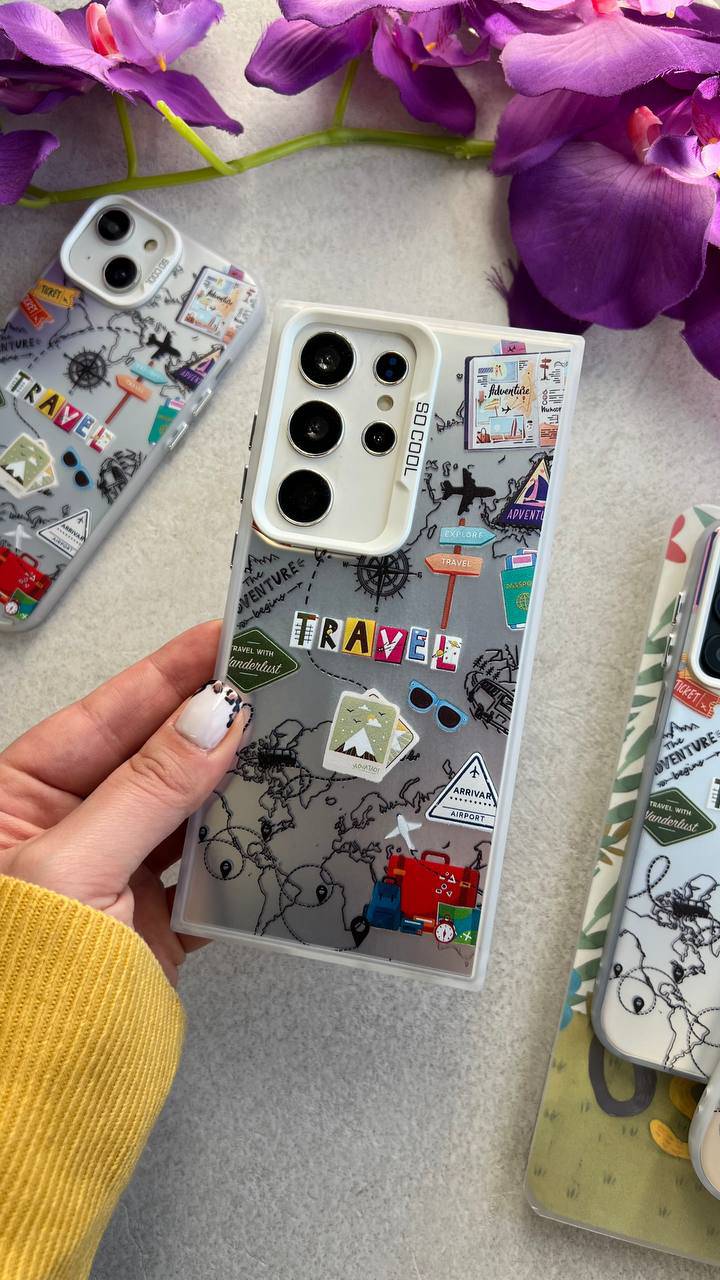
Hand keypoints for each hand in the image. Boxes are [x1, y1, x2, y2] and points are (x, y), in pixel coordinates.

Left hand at [0, 622, 250, 984]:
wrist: (32, 1102)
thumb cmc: (18, 980)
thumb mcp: (74, 866)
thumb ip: (149, 789)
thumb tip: (211, 718)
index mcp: (16, 797)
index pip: (105, 715)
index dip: (168, 673)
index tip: (224, 638)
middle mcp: (65, 827)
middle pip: (151, 755)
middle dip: (210, 721)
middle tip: (273, 681)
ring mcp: (112, 871)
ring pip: (186, 807)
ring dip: (233, 780)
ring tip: (285, 740)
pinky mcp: (152, 918)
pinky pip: (206, 866)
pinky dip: (241, 847)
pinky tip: (272, 819)